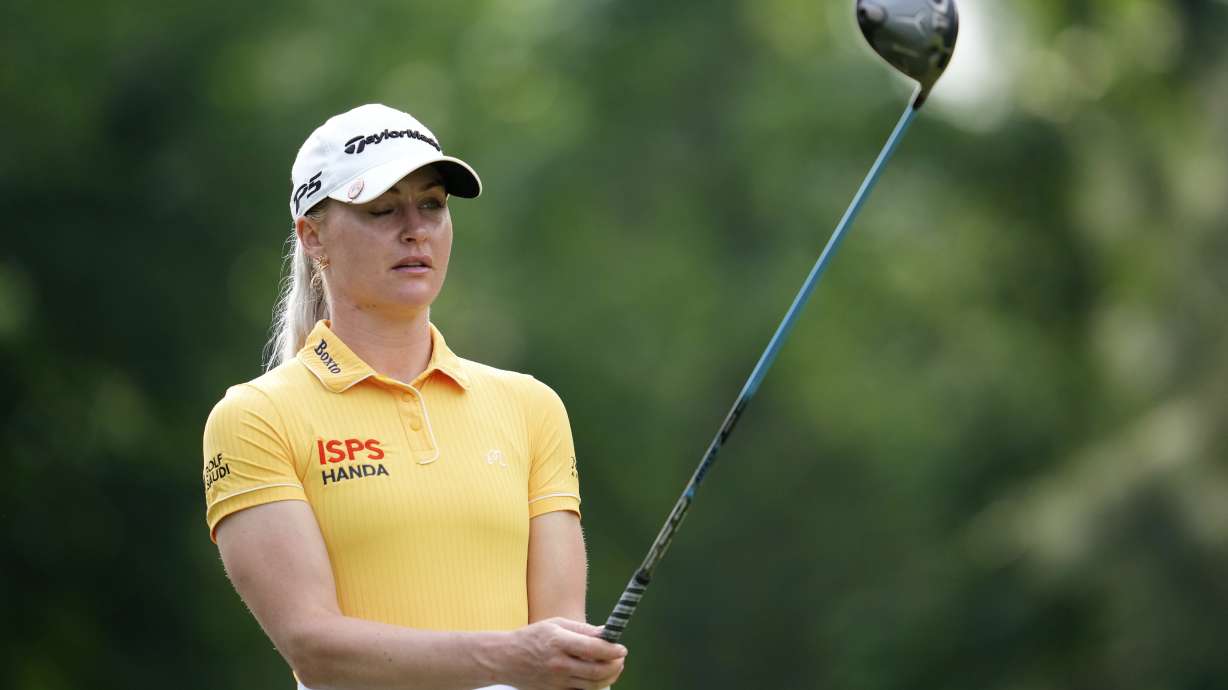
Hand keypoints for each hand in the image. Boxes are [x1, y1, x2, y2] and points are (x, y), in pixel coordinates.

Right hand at [488, 617, 626, 689]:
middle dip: (616, 665)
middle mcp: (559, 664)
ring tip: (613, 667)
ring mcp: (557, 682)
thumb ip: (583, 629)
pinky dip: (594, 686)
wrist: (506, 659)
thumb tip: (606, 632)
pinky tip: (596, 677)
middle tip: (620, 658)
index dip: (613, 650)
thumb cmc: (532, 637)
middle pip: (598, 671)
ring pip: (593, 686)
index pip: (595, 648)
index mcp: (559, 642)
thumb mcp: (556, 624)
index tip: (622, 648)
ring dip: (609, 677)